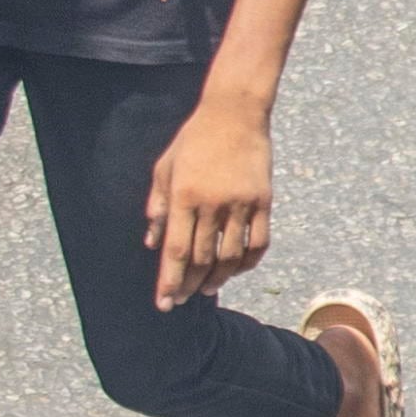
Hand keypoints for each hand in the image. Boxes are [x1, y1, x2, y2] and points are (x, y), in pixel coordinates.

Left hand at [141, 91, 275, 307]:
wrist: (234, 113)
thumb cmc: (193, 140)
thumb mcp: (165, 168)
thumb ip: (157, 207)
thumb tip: (152, 243)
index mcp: (184, 196)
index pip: (176, 250)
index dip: (170, 281)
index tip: (164, 304)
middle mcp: (213, 204)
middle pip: (201, 258)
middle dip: (189, 285)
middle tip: (181, 300)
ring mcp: (241, 204)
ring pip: (230, 256)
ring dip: (217, 279)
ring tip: (206, 289)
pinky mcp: (264, 201)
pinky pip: (258, 243)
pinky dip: (246, 263)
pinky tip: (234, 271)